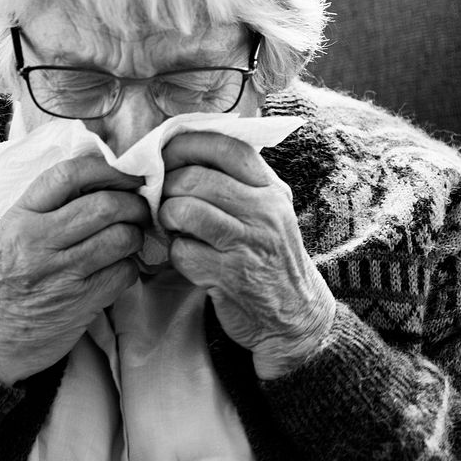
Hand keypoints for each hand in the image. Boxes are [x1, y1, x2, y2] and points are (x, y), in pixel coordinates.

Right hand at [0, 155, 149, 384]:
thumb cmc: (6, 279)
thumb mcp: (14, 232)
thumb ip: (51, 206)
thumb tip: (106, 178)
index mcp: (20, 217)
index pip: (68, 175)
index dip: (107, 168)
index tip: (126, 173)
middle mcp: (37, 242)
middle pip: (104, 206)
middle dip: (133, 204)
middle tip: (141, 208)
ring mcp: (60, 274)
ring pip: (121, 238)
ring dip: (136, 235)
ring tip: (131, 238)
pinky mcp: (80, 303)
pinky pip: (124, 272)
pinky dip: (131, 267)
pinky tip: (120, 268)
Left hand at [159, 132, 334, 378]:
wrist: (296, 315)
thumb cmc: (271, 258)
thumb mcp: (270, 211)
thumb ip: (239, 182)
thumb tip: (184, 154)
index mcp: (271, 189)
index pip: (226, 146)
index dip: (187, 144)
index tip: (166, 154)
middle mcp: (264, 211)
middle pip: (194, 178)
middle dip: (167, 188)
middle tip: (164, 201)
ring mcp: (248, 243)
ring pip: (183, 210)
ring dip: (167, 219)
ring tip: (175, 228)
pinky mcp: (230, 275)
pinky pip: (181, 251)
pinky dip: (175, 254)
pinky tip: (189, 258)